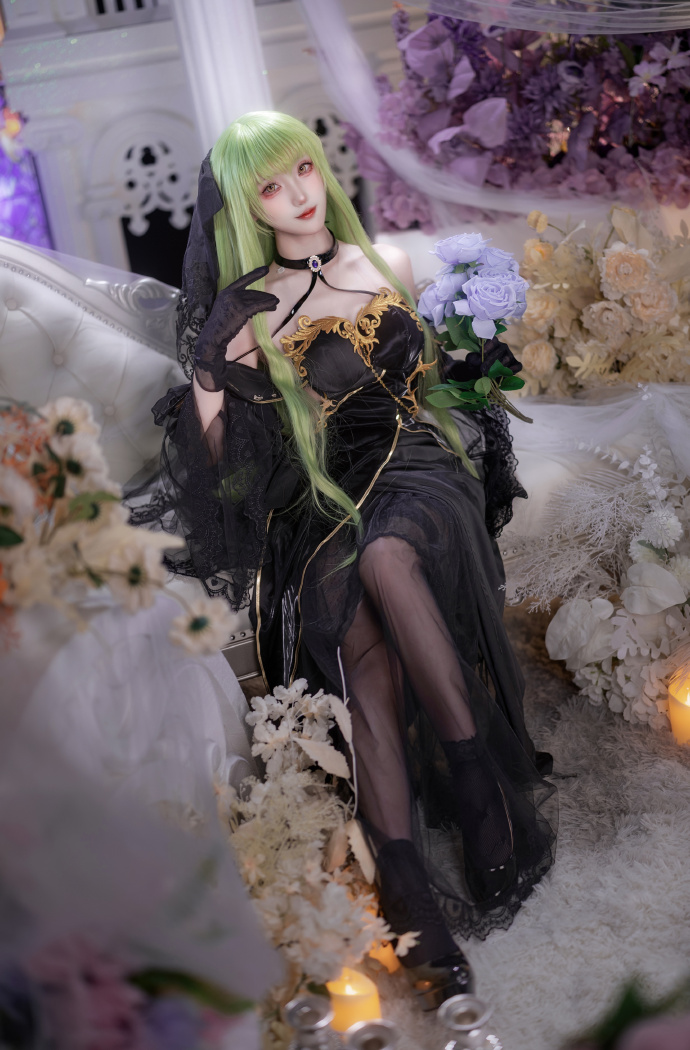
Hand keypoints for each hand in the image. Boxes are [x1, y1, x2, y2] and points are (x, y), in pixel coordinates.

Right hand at [194, 265, 278, 390]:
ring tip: (276, 303)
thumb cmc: (220, 327)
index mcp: (225, 292)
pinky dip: (267, 306)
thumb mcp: (225, 310)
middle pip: (251, 293)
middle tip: (275, 299)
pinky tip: (273, 306)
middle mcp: (229, 294)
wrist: (213, 337)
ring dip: (268, 301)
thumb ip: (236, 304)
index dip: (255, 274)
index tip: (265, 269)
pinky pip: (257, 306)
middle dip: (264, 296)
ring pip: (256, 299)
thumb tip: (253, 304)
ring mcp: (234, 301)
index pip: (242, 280)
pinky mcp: (240, 310)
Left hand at [444, 337, 521, 383]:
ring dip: (499, 367)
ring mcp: (509, 355)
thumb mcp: (471, 361)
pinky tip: (509, 373)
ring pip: (508, 358)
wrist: (481, 375)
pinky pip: (518, 366)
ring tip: (491, 374)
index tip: (482, 353)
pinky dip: (514, 369)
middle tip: (483, 369)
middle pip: (501, 350)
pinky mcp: (514, 365)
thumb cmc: (476, 365)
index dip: (489, 346)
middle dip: (492, 360)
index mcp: (492, 343)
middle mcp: (502, 347)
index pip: (493, 340)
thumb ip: (473, 358)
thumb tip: (480, 359)